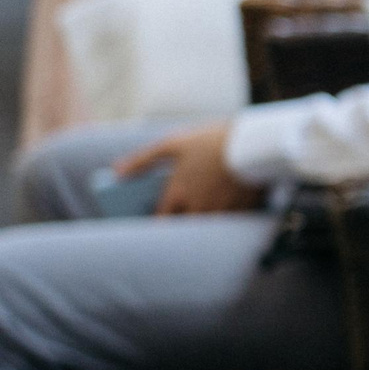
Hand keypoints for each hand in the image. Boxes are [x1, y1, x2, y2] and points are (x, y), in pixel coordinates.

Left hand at [116, 120, 261, 214]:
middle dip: (180, 225)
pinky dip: (226, 218)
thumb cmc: (209, 142)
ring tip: (204, 215)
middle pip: (183, 228)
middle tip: (179, 220)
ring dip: (203, 224)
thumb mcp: (173, 145)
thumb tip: (116, 172)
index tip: (156, 222)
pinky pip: (230, 221)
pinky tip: (229, 209)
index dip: (158, 222)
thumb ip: (142, 160)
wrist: (253, 144)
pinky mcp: (243, 210)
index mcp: (179, 193)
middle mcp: (198, 207)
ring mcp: (221, 211)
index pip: (162, 218)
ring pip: (207, 228)